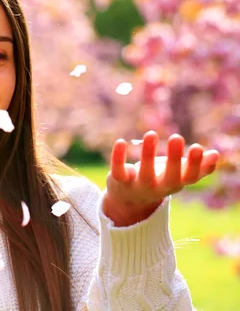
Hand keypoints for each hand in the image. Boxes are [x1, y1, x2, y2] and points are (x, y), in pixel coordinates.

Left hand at [104, 130, 219, 225]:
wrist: (128, 200)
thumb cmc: (158, 179)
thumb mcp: (177, 174)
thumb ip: (196, 166)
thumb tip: (215, 154)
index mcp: (175, 184)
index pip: (189, 178)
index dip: (195, 165)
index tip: (198, 148)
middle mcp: (159, 188)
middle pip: (169, 178)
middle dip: (173, 159)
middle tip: (177, 137)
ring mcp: (138, 186)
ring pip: (144, 174)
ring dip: (148, 155)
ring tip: (151, 133)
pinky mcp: (119, 182)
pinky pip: (118, 171)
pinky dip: (118, 157)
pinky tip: (120, 141)